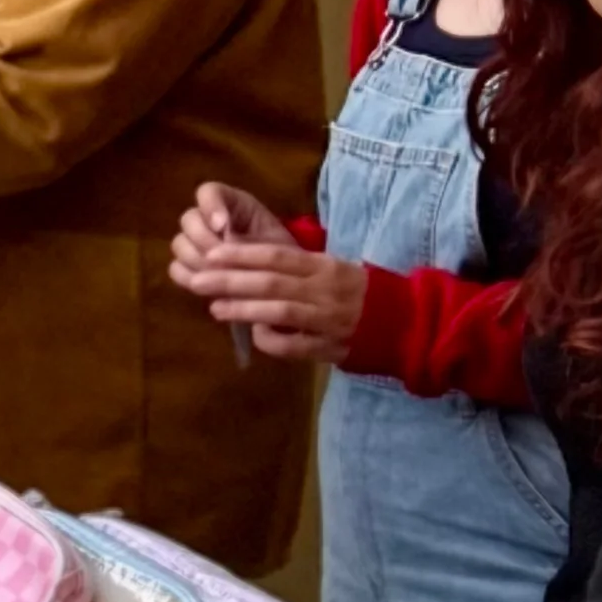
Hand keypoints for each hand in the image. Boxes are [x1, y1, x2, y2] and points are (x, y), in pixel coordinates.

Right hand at [168, 182, 289, 290]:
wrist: (280, 280)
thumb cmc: (278, 254)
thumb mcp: (274, 239)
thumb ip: (249, 236)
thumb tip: (222, 238)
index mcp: (228, 202)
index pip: (207, 192)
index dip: (211, 207)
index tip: (223, 227)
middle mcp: (205, 218)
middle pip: (188, 219)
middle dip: (205, 240)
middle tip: (225, 258)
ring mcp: (192, 242)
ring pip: (180, 245)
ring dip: (199, 260)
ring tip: (221, 274)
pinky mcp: (187, 267)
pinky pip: (176, 269)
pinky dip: (190, 276)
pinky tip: (209, 284)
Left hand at [175, 236, 364, 362]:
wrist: (403, 323)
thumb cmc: (358, 292)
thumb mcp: (331, 270)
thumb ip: (296, 269)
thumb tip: (248, 265)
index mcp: (324, 267)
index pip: (277, 255)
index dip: (243, 254)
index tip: (212, 253)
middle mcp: (324, 290)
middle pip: (271, 282)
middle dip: (231, 281)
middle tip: (198, 280)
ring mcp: (327, 320)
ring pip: (280, 312)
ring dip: (244, 310)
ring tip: (215, 307)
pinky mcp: (330, 347)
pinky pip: (294, 346)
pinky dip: (272, 340)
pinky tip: (253, 335)